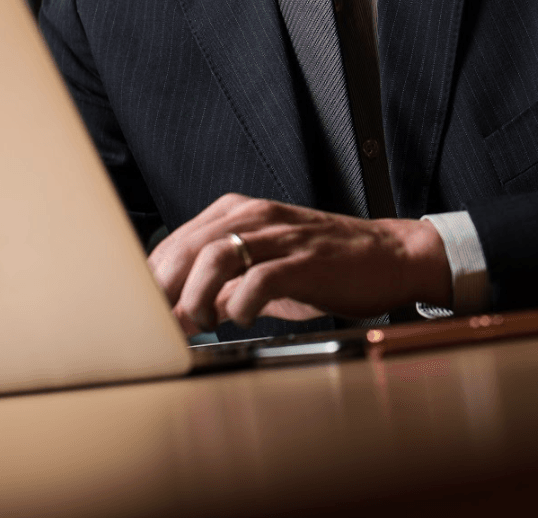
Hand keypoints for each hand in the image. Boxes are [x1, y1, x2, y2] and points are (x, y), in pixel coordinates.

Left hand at [147, 194, 452, 333]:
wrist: (389, 256)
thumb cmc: (327, 264)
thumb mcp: (267, 263)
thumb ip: (224, 279)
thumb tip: (179, 311)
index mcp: (240, 212)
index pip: (177, 242)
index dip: (154, 282)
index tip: (147, 314)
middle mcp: (257, 216)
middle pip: (188, 247)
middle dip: (167, 292)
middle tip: (166, 326)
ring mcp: (282, 236)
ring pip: (217, 257)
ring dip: (198, 297)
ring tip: (200, 323)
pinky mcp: (306, 261)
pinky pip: (260, 279)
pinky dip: (242, 303)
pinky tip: (244, 317)